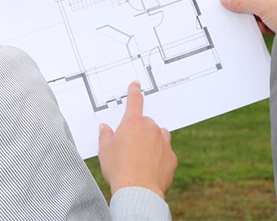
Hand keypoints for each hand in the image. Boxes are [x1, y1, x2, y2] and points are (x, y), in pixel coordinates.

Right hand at [97, 81, 176, 198]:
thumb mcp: (105, 151)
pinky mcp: (172, 158)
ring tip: (141, 158)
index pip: (134, 101)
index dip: (134, 91)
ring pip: (159, 135)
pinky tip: (150, 169)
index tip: (136, 84)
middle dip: (139, 131)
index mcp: (132, 123)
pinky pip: (166, 153)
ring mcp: (163, 142)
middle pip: (146, 123)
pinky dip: (160, 157)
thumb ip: (105, 136)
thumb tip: (104, 128)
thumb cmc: (118, 170)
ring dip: (153, 141)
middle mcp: (150, 128)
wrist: (138, 191)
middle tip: (130, 148)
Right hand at [220, 0, 276, 32]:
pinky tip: (258, 29)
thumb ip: (243, 2)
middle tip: (227, 9)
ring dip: (249, 16)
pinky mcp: (276, 20)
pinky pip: (260, 20)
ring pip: (254, 9)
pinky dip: (257, 25)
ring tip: (245, 21)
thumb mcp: (264, 7)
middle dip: (241, 4)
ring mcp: (275, 6)